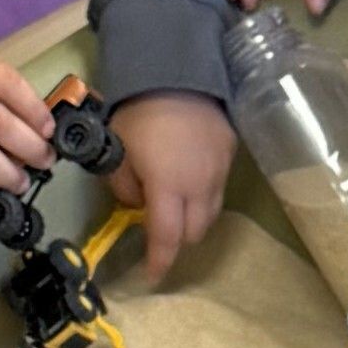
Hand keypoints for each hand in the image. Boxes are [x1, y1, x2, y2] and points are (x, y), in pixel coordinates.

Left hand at [108, 87, 236, 276]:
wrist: (178, 70)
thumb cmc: (140, 112)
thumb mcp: (117, 150)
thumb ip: (124, 186)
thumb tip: (136, 204)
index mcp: (169, 189)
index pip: (167, 239)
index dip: (159, 262)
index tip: (151, 276)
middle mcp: (200, 187)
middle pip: (194, 233)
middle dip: (176, 241)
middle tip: (159, 236)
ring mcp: (219, 171)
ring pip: (210, 214)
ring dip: (193, 221)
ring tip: (176, 211)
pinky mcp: (230, 154)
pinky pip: (218, 188)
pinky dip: (204, 195)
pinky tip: (190, 182)